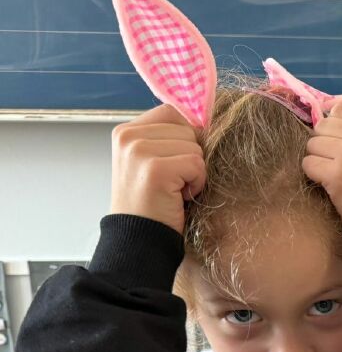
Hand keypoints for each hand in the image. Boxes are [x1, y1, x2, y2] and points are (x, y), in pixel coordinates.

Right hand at [109, 104, 204, 235]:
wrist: (139, 239)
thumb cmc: (153, 204)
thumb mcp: (153, 163)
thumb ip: (169, 139)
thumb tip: (205, 123)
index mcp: (126, 131)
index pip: (173, 113)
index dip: (186, 137)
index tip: (174, 164)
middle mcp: (128, 136)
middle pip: (188, 128)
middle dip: (190, 157)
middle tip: (172, 182)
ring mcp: (139, 150)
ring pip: (195, 146)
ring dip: (194, 173)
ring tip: (173, 190)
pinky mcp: (155, 168)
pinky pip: (197, 164)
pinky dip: (196, 183)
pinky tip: (178, 197)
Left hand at [302, 104, 341, 233]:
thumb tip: (326, 105)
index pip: (338, 111)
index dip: (334, 131)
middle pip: (321, 126)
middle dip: (324, 146)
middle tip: (340, 166)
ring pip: (311, 145)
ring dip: (318, 162)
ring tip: (337, 177)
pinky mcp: (337, 174)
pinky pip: (307, 164)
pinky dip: (315, 177)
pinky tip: (332, 187)